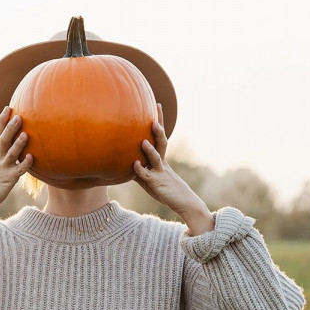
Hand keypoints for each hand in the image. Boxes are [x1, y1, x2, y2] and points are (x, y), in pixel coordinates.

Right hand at [0, 105, 33, 235]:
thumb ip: (8, 160)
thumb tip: (20, 154)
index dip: (3, 121)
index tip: (8, 107)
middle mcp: (0, 159)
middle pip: (4, 139)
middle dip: (10, 127)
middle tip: (18, 115)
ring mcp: (3, 169)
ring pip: (11, 154)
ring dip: (18, 144)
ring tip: (26, 134)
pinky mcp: (8, 180)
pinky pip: (18, 171)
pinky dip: (24, 164)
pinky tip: (31, 158)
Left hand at [132, 103, 214, 234]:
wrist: (184, 203)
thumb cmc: (166, 191)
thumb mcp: (151, 179)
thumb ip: (139, 171)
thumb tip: (125, 164)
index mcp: (161, 159)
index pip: (160, 137)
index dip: (158, 121)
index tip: (156, 105)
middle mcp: (162, 162)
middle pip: (161, 141)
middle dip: (158, 127)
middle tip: (155, 111)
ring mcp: (160, 172)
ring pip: (156, 158)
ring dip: (149, 149)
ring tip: (143, 140)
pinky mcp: (157, 184)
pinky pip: (147, 176)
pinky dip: (140, 170)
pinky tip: (133, 164)